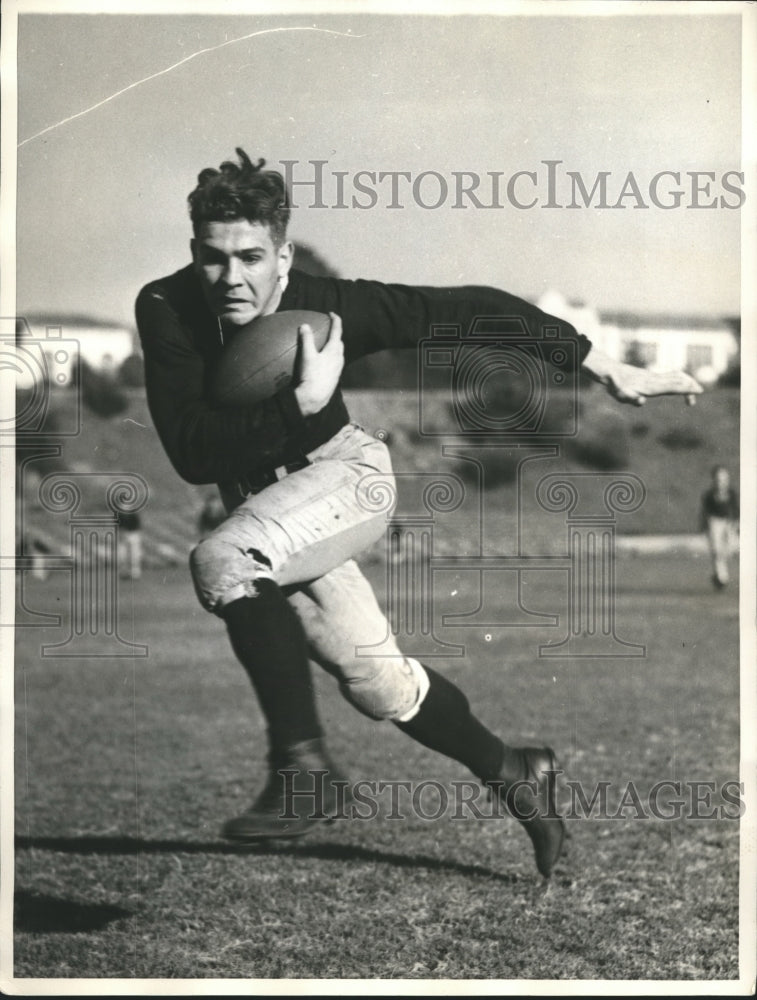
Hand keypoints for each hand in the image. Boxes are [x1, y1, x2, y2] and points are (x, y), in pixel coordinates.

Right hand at [294, 312, 344, 415]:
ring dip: (333, 347)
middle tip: (328, 329)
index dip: (335, 320)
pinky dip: (330, 357)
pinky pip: (334, 363)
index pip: (337, 330)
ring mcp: (338, 369)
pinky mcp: (334, 378)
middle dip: (335, 334)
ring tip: (324, 345)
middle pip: (339, 342)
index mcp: (334, 350)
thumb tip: (305, 325)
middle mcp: (339, 359)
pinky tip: (321, 362)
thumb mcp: (307, 356)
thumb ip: (306, 339)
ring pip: (338, 354)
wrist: (314, 398)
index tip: (332, 313)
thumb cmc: (311, 376)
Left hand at [581, 346, 702, 406]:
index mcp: (651, 386)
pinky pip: (670, 376)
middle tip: (700, 392)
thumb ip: (631, 398)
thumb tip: (641, 401)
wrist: (611, 372)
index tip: (698, 390)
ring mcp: (654, 377)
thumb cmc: (616, 386)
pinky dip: (680, 379)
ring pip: (675, 376)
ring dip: (687, 382)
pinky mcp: (652, 377)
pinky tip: (682, 382)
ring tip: (694, 390)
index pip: (673, 386)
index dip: (686, 388)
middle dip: (690, 385)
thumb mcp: (621, 395)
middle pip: (678, 380)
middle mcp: (655, 380)